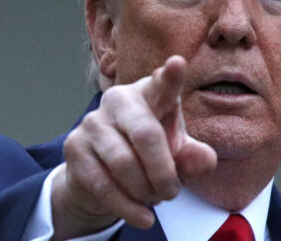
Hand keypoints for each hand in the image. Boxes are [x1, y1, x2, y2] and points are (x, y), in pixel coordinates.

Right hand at [51, 55, 216, 238]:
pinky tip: (143, 216)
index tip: (178, 63)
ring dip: (145, 190)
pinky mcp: (74, 148)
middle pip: (146, 135)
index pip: (163, 84)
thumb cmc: (149, 154)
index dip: (171, 76)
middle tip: (172, 192)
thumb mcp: (177, 155)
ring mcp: (93, 122)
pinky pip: (104, 183)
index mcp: (151, 94)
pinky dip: (127, 206)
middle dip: (163, 171)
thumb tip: (206, 160)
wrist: (103, 176)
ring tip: (155, 199)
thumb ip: (193, 157)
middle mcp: (119, 100)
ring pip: (124, 163)